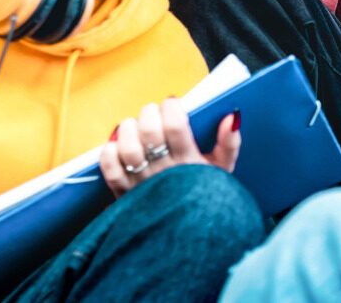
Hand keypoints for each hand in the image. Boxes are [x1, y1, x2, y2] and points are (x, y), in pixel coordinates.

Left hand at [99, 98, 240, 197]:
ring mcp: (141, 182)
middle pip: (149, 131)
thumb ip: (230, 143)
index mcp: (188, 163)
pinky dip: (110, 150)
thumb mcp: (222, 171)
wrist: (185, 236)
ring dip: (128, 128)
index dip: (172, 108)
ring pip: (126, 146)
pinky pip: (109, 166)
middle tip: (154, 113)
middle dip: (150, 114)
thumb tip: (231, 117)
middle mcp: (163, 172)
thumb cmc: (203, 196)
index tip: (174, 104)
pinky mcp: (122, 192)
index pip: (176, 126)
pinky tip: (118, 145)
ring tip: (135, 125)